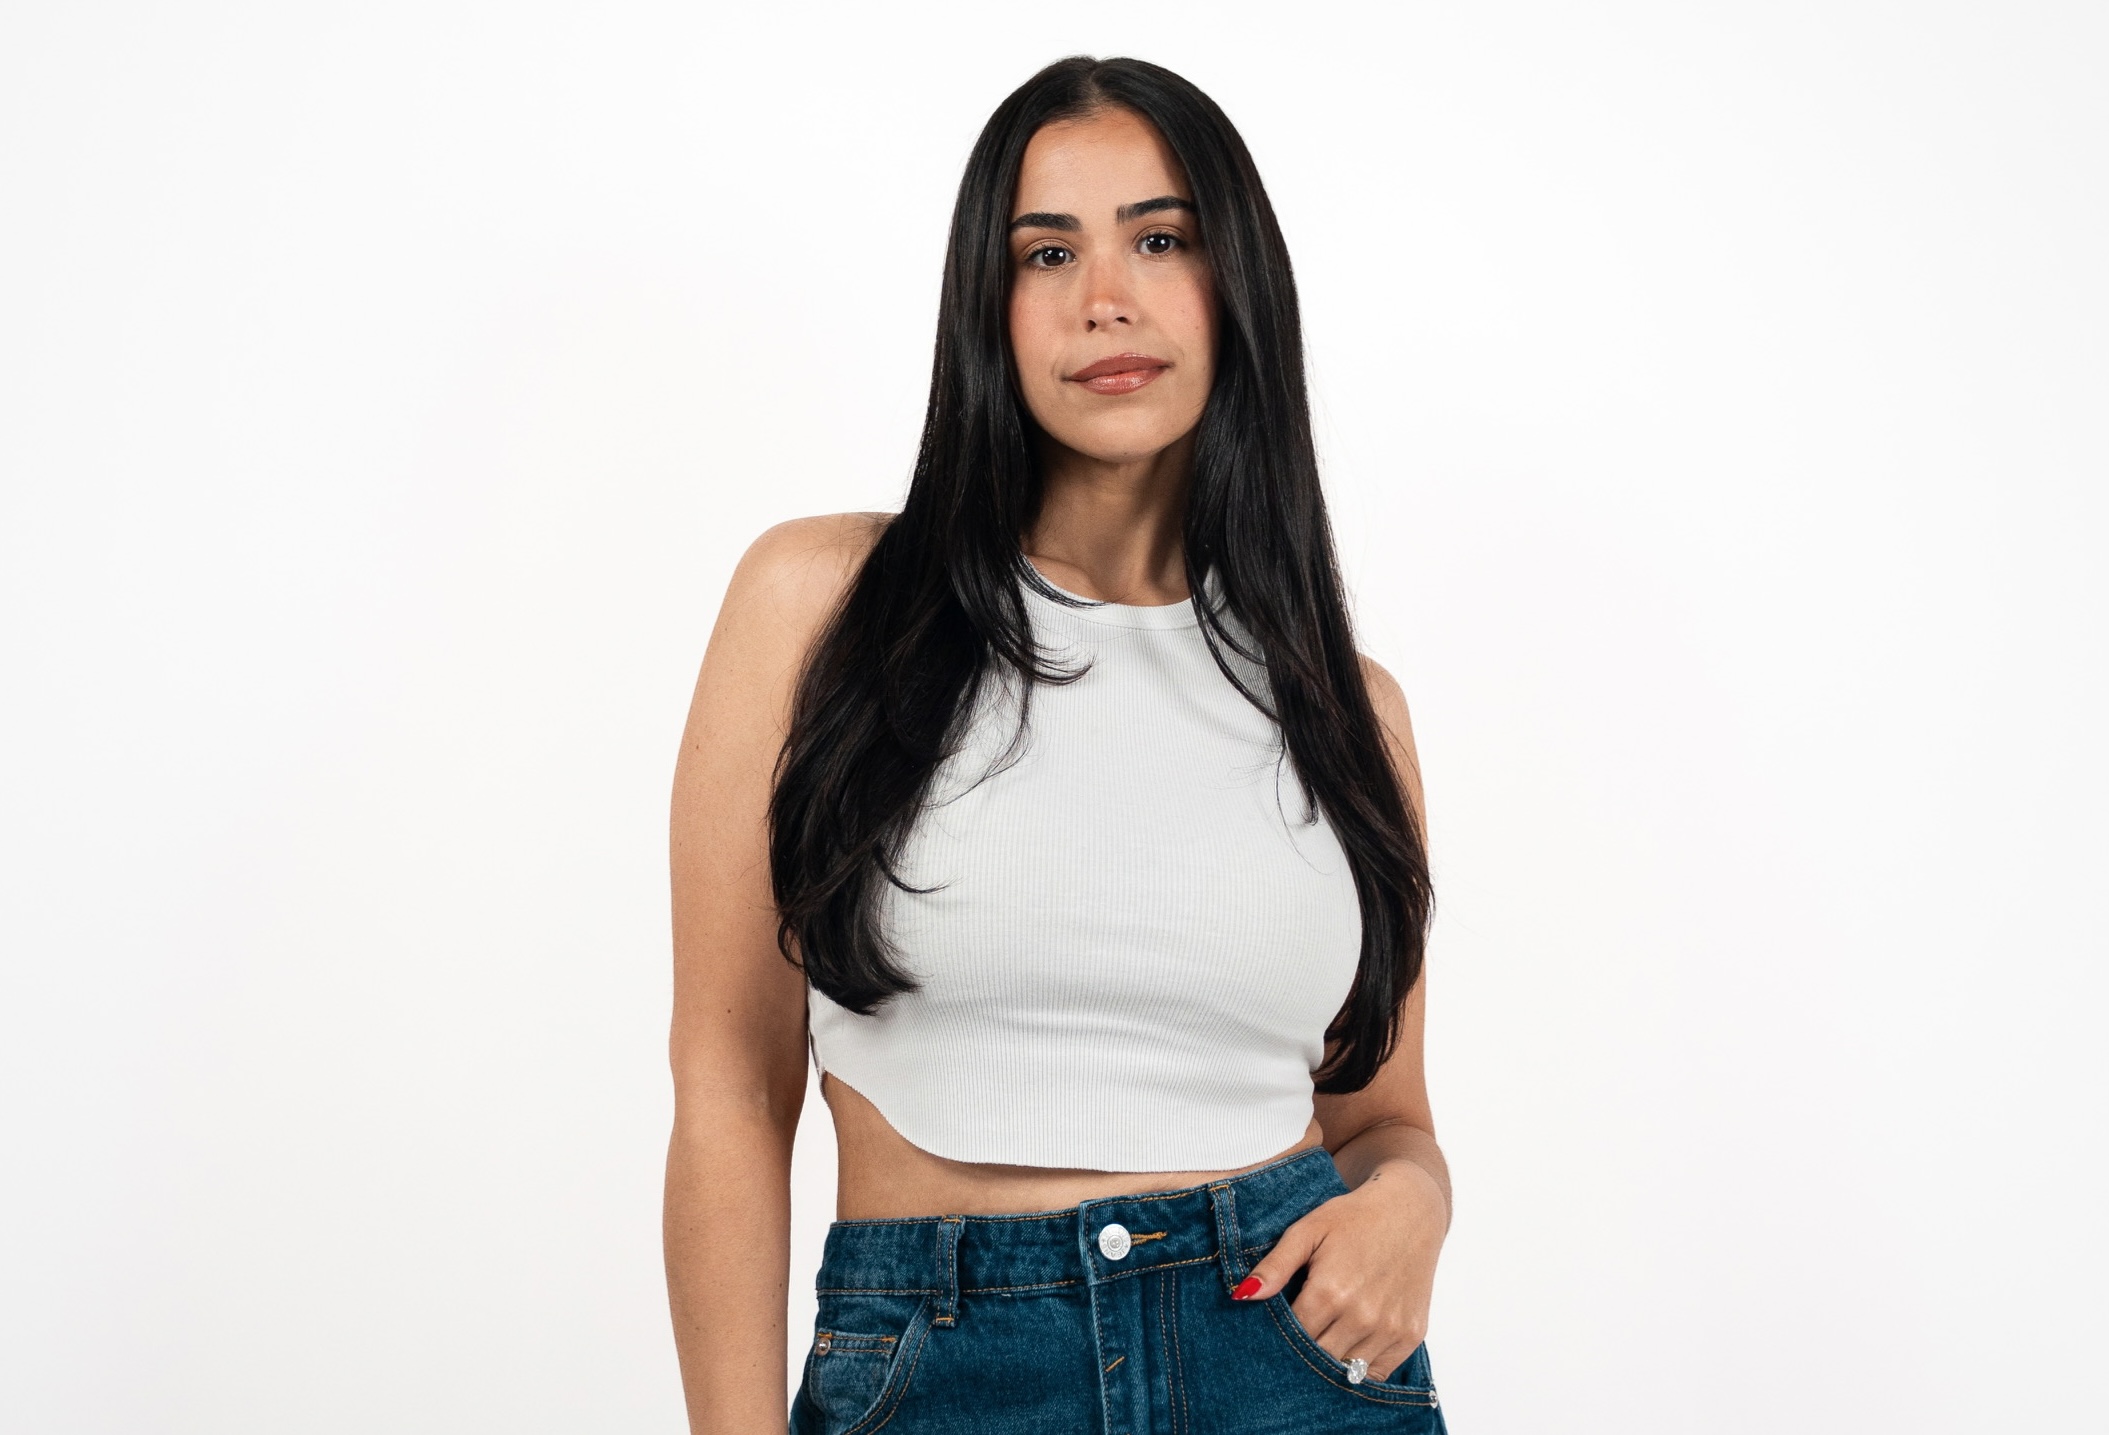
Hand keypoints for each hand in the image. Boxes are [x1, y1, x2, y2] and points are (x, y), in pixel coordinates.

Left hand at [1232, 1159, 1445, 1382]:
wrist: (1410, 1210)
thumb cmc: (1355, 1217)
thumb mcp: (1307, 1230)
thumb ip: (1275, 1266)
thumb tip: (1242, 1297)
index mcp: (1331, 1291)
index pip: (1292, 1338)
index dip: (1278, 1336)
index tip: (1271, 1330)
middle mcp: (1362, 1316)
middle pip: (1317, 1359)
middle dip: (1301, 1352)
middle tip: (1293, 1339)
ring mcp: (1390, 1329)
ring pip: (1346, 1370)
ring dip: (1330, 1361)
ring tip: (1322, 1338)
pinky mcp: (1411, 1335)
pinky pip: (1377, 1372)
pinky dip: (1361, 1366)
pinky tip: (1349, 1344)